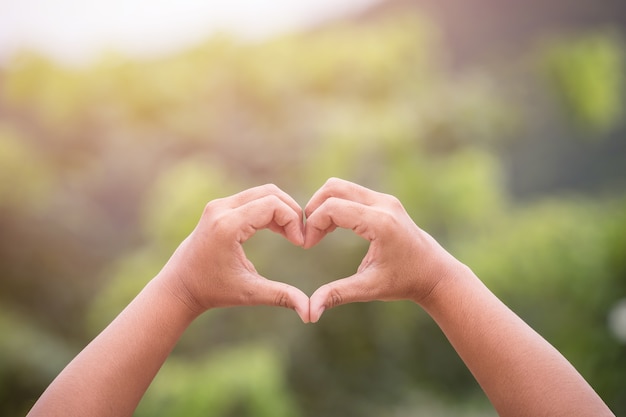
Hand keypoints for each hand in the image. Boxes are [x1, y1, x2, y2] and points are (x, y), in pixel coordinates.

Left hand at [158, 184, 310, 321]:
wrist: (180, 286)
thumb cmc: (213, 291)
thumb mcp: (250, 293)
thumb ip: (282, 296)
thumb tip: (310, 313)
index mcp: (227, 226)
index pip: (273, 205)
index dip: (293, 221)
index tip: (300, 244)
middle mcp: (221, 209)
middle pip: (270, 193)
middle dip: (291, 212)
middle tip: (300, 237)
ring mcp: (218, 205)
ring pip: (262, 192)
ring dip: (282, 210)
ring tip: (291, 235)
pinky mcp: (218, 207)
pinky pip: (252, 198)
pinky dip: (270, 209)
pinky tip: (278, 231)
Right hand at [304, 178, 461, 322]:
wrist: (435, 274)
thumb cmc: (404, 282)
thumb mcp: (369, 289)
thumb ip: (337, 295)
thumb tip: (309, 313)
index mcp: (380, 223)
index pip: (332, 208)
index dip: (313, 225)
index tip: (307, 246)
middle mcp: (383, 204)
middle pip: (334, 188)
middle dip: (314, 209)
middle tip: (308, 235)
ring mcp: (385, 200)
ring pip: (341, 187)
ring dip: (323, 205)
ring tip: (318, 233)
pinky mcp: (384, 201)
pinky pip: (351, 193)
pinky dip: (335, 205)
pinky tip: (332, 229)